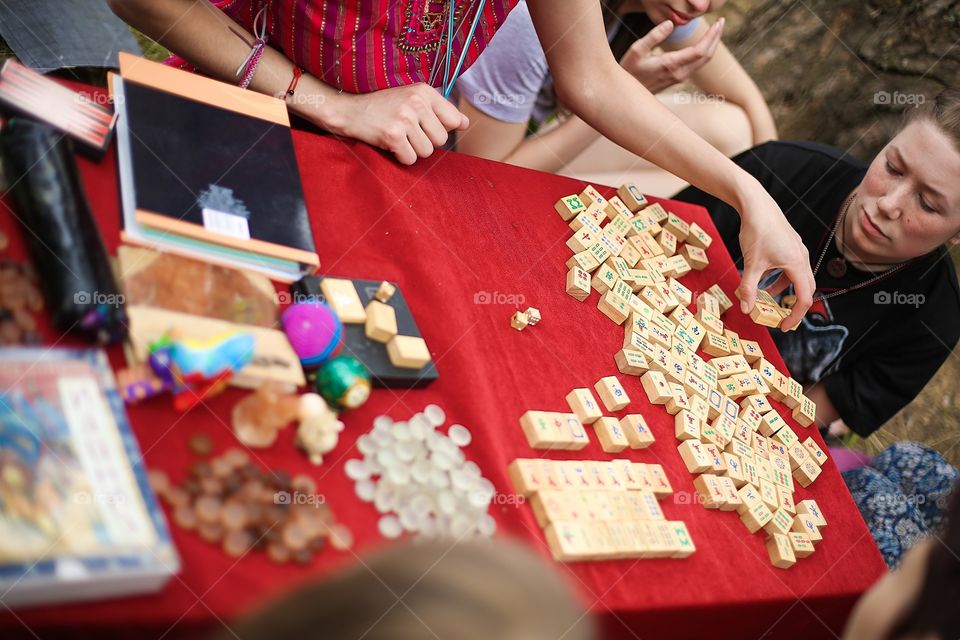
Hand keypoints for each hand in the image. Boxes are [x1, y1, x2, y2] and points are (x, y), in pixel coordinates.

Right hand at [327, 84, 468, 164]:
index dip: (441, 129)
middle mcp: (416, 102)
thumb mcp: (412, 99)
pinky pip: (411, 159)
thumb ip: (439, 110)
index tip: (425, 126)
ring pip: (427, 152)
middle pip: (441, 140)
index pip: (454, 120)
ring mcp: (404, 118)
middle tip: (407, 132)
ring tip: (398, 137)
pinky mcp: (393, 135)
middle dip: (426, 141)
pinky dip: (401, 157)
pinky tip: (390, 144)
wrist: (348, 110)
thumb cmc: (383, 107)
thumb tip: (465, 123)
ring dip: (413, 150)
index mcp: (424, 91)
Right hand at [619, 18, 723, 94]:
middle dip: (716, 38)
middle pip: (706, 56)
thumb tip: (671, 23)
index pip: (700, 50)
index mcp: (670, 65)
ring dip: (712, 44)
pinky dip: (705, 51)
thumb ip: (653, 36)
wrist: (626, 95)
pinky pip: (697, 64)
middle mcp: (678, 73)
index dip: (712, 36)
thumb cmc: (628, 71)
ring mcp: (679, 78)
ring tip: (716, 29)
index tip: (718, 22)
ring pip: (703, 61)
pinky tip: (704, 42)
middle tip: (721, 21)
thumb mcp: (636, 50)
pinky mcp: (678, 78)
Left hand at [735, 183, 813, 330]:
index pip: (804, 297)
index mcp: (797, 264)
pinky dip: (779, 278)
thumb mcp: (751, 263)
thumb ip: (748, 288)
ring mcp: (797, 250)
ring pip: (796, 278)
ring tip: (764, 298)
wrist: (757, 204)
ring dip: (782, 290)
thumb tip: (746, 309)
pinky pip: (790, 268)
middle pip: (805, 288)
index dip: (795, 315)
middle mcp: (802, 257)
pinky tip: (762, 280)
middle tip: (779, 318)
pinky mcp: (790, 245)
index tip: (783, 326)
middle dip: (793, 305)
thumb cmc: (757, 231)